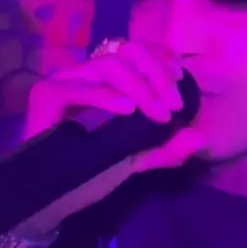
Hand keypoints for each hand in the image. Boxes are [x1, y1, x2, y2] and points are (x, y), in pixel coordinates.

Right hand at [23, 42, 205, 223]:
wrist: (49, 197)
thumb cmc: (86, 175)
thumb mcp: (134, 160)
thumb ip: (164, 149)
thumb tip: (200, 138)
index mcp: (100, 80)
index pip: (132, 50)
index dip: (159, 56)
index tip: (181, 78)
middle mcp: (81, 73)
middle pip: (124, 52)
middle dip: (155, 74)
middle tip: (174, 105)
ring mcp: (62, 81)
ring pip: (108, 65)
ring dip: (139, 87)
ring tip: (158, 113)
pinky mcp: (46, 95)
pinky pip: (81, 88)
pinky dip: (106, 97)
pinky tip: (128, 110)